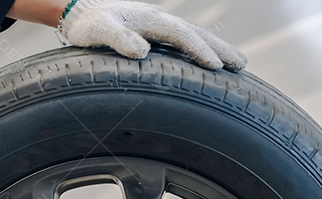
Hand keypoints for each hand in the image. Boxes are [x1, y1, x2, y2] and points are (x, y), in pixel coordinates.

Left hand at [57, 0, 245, 70]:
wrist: (79, 8)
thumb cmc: (88, 23)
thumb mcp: (99, 31)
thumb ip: (119, 39)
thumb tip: (142, 51)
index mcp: (151, 20)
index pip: (182, 36)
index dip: (199, 51)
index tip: (216, 67)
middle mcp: (159, 19)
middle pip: (197, 34)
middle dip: (220, 49)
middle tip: (242, 65)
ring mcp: (159, 24)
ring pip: (194, 35)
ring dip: (216, 48)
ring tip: (236, 64)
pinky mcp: (154, 30)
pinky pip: (184, 39)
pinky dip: (200, 47)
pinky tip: (207, 58)